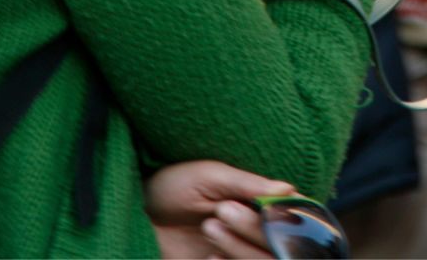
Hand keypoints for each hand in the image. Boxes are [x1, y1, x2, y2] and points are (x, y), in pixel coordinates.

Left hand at [146, 160, 293, 258]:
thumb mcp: (209, 176)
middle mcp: (253, 233)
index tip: (265, 211)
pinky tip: (208, 259)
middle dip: (253, 232)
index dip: (283, 220)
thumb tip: (289, 188)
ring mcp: (238, 255)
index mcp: (257, 205)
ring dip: (240, 251)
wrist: (137, 211)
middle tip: (220, 212)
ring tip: (209, 227)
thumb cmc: (173, 184)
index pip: (290, 219)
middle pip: (279, 247)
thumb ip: (247, 184)